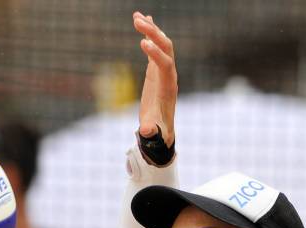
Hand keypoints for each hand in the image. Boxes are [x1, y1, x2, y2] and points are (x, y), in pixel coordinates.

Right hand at [133, 11, 177, 147]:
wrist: (162, 131)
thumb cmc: (157, 132)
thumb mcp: (153, 133)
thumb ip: (151, 131)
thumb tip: (147, 131)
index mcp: (169, 88)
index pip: (166, 65)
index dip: (156, 54)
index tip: (141, 43)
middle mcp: (170, 76)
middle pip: (166, 49)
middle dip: (154, 34)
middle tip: (137, 21)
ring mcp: (164, 71)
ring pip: (162, 44)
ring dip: (151, 29)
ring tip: (136, 17)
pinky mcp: (157, 70)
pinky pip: (156, 47)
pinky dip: (150, 34)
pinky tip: (144, 20)